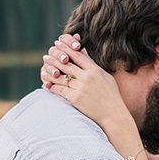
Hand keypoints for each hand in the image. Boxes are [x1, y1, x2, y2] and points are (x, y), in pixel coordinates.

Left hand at [41, 34, 140, 152]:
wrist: (114, 115)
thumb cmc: (112, 96)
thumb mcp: (106, 77)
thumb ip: (93, 64)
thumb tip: (82, 51)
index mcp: (95, 71)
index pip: (77, 55)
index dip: (66, 48)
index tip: (58, 44)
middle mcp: (87, 77)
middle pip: (66, 64)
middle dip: (55, 58)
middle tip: (47, 55)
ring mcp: (81, 88)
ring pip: (60, 76)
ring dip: (50, 71)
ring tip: (44, 67)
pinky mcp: (75, 98)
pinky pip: (59, 90)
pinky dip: (52, 86)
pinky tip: (46, 83)